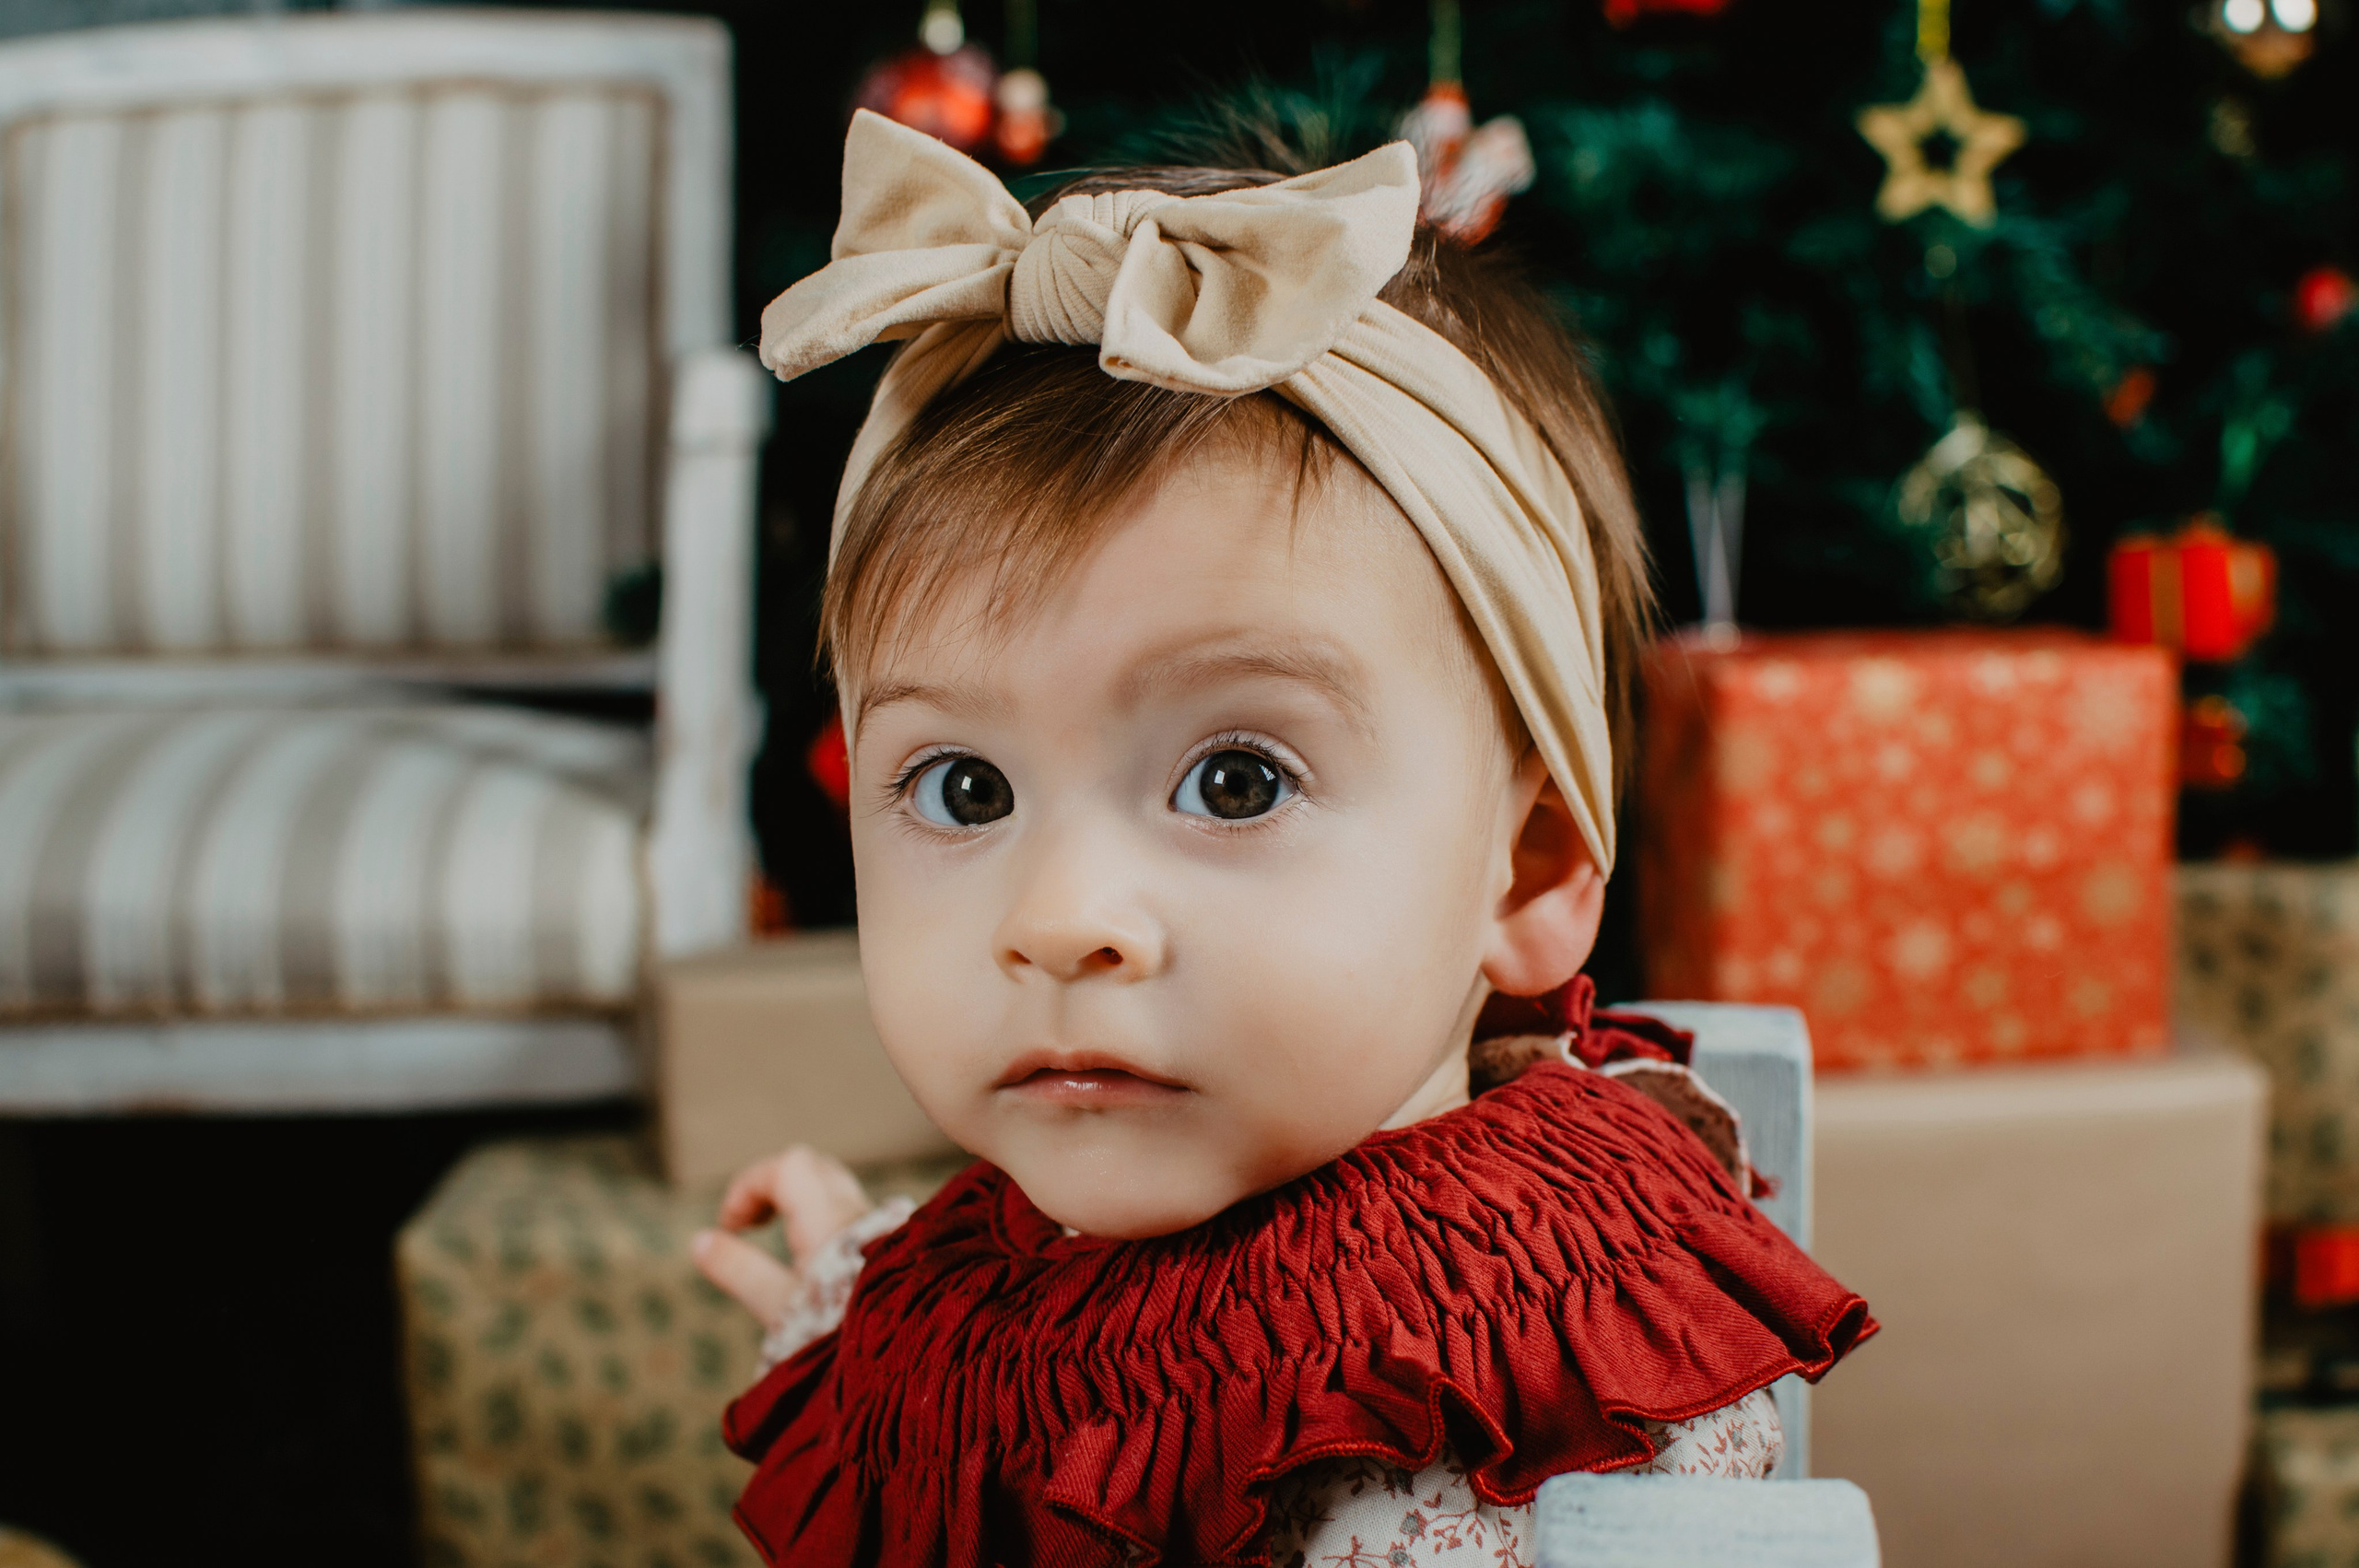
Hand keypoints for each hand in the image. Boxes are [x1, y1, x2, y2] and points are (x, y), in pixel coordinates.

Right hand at [691, 1146, 874, 1328]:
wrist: (903, 1350)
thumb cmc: (837, 1330)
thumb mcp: (779, 1305)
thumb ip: (740, 1270)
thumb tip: (700, 1242)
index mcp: (827, 1217)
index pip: (788, 1167)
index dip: (750, 1185)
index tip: (730, 1226)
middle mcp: (856, 1211)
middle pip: (811, 1170)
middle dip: (773, 1185)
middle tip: (752, 1223)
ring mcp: (876, 1226)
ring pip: (833, 1189)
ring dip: (798, 1200)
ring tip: (776, 1234)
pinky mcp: (887, 1245)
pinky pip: (849, 1210)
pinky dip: (820, 1216)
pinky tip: (811, 1253)